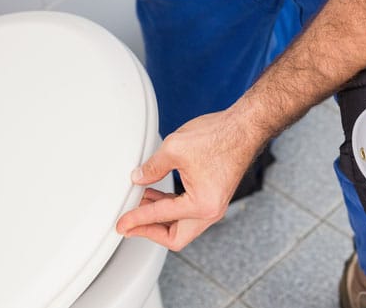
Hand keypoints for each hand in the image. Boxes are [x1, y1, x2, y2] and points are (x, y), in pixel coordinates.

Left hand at [116, 108, 267, 250]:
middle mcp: (211, 211)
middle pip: (175, 236)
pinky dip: (171, 208)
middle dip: (150, 230)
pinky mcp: (214, 196)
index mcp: (201, 204)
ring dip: (160, 217)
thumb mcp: (175, 148)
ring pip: (182, 225)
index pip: (161, 217)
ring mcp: (214, 205)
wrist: (244, 127)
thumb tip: (138, 178)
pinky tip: (157, 195)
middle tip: (130, 224)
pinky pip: (189, 212)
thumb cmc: (219, 137)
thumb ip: (152, 167)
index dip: (136, 220)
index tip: (122, 224)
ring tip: (140, 203)